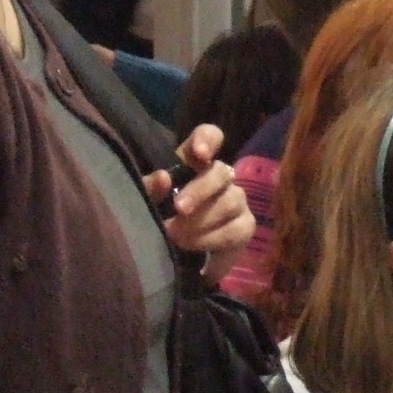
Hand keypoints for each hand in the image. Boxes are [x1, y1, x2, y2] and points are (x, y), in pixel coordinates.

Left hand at [148, 123, 253, 285]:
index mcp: (193, 162)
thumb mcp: (146, 203)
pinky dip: (213, 240)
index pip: (210, 135)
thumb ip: (149, 190)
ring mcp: (236, 200)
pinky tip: (196, 249)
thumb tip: (163, 178)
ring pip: (232, 200)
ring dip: (203, 220)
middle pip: (221, 171)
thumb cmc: (159, 219)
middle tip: (178, 209)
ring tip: (178, 238)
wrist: (174, 257)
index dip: (208, 139)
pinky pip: (237, 229)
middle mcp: (220, 176)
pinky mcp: (245, 226)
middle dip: (199, 191)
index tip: (200, 154)